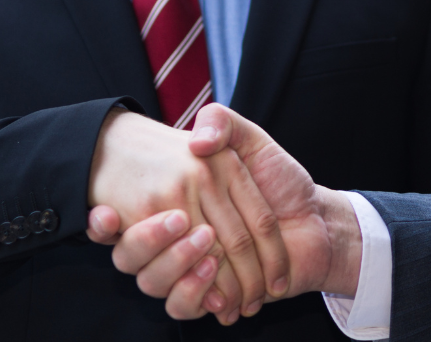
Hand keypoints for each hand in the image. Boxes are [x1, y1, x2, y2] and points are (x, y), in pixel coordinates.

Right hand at [104, 104, 364, 317]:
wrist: (321, 221)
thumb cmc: (285, 181)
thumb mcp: (252, 140)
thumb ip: (223, 124)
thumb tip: (196, 141)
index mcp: (181, 199)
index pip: (148, 214)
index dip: (135, 217)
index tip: (109, 216)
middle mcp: (179, 234)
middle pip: (144, 252)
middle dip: (165, 246)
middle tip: (188, 227)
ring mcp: (191, 266)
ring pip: (156, 282)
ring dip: (179, 272)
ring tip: (209, 256)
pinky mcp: (208, 293)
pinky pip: (183, 306)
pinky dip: (196, 301)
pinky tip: (219, 298)